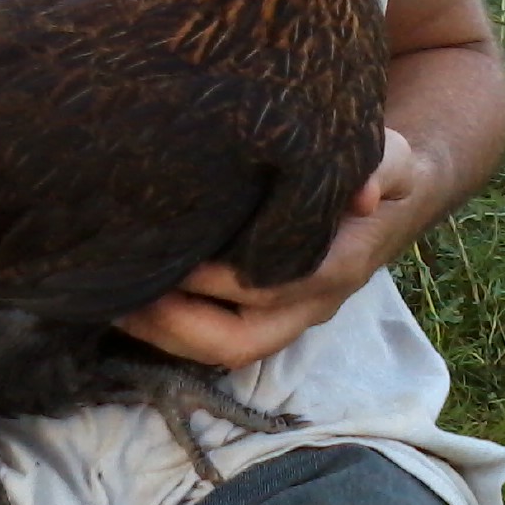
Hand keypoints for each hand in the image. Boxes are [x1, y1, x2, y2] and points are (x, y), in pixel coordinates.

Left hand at [119, 129, 423, 370]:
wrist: (381, 197)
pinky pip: (211, 337)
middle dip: (179, 326)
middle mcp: (306, 304)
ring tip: (114, 300)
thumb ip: (384, 165)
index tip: (177, 251)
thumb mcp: (390, 156)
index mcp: (336, 266)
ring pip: (220, 349)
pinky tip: (127, 296)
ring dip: (165, 333)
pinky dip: (168, 326)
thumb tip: (364, 194)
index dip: (222, 277)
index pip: (277, 286)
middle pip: (242, 342)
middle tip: (126, 293)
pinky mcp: (255, 311)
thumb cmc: (369, 169)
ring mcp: (280, 315)